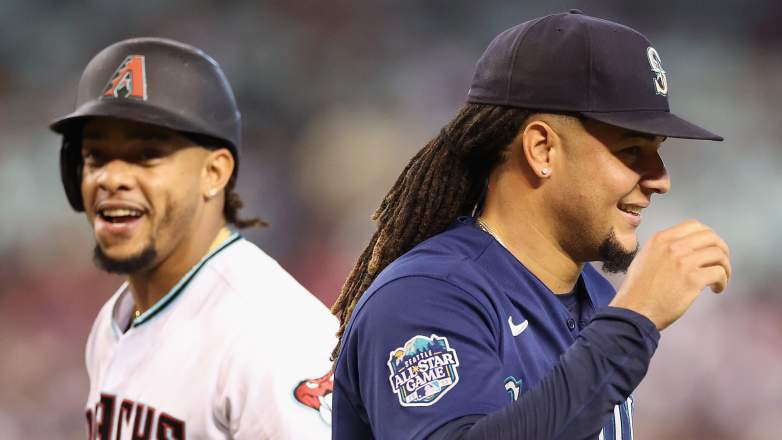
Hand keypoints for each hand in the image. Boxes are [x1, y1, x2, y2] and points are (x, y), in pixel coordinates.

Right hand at [610, 219, 731, 330]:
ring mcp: (683, 262)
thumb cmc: (638, 290)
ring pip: (718, 254)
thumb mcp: (645, 258)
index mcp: (660, 239)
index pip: (694, 226)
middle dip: (721, 249)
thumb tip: (685, 248)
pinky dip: (723, 281)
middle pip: (711, 237)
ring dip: (724, 267)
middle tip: (721, 262)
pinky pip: (719, 273)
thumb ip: (663, 249)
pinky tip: (716, 289)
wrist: (634, 310)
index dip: (708, 236)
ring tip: (720, 279)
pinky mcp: (692, 280)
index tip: (710, 247)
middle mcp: (673, 246)